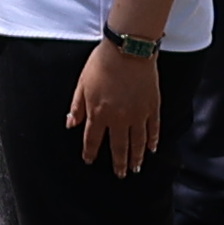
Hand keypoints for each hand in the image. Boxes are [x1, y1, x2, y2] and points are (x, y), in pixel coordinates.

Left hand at [71, 41, 162, 169]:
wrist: (128, 49)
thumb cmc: (102, 63)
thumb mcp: (82, 83)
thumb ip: (77, 106)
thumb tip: (70, 124)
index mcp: (98, 113)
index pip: (93, 139)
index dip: (90, 152)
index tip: (89, 160)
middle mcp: (119, 119)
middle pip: (118, 147)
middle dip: (119, 163)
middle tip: (120, 175)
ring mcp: (137, 114)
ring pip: (137, 142)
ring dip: (136, 158)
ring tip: (136, 168)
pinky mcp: (152, 107)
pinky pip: (153, 129)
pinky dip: (152, 140)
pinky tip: (152, 148)